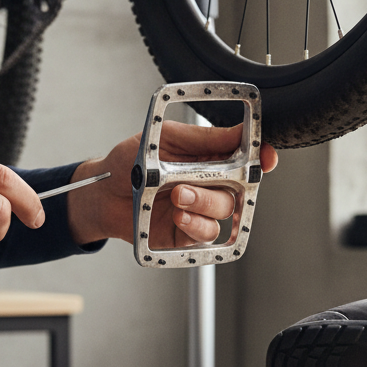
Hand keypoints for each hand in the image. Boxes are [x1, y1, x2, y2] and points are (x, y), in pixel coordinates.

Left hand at [66, 122, 277, 247]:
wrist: (101, 193)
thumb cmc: (129, 163)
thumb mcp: (164, 139)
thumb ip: (202, 138)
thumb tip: (239, 131)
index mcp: (208, 157)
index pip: (245, 158)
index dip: (261, 159)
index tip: (264, 159)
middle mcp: (208, 183)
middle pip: (238, 187)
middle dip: (221, 185)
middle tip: (189, 183)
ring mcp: (199, 209)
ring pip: (223, 212)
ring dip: (203, 205)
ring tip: (176, 198)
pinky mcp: (187, 234)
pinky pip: (207, 234)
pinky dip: (195, 225)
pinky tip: (178, 217)